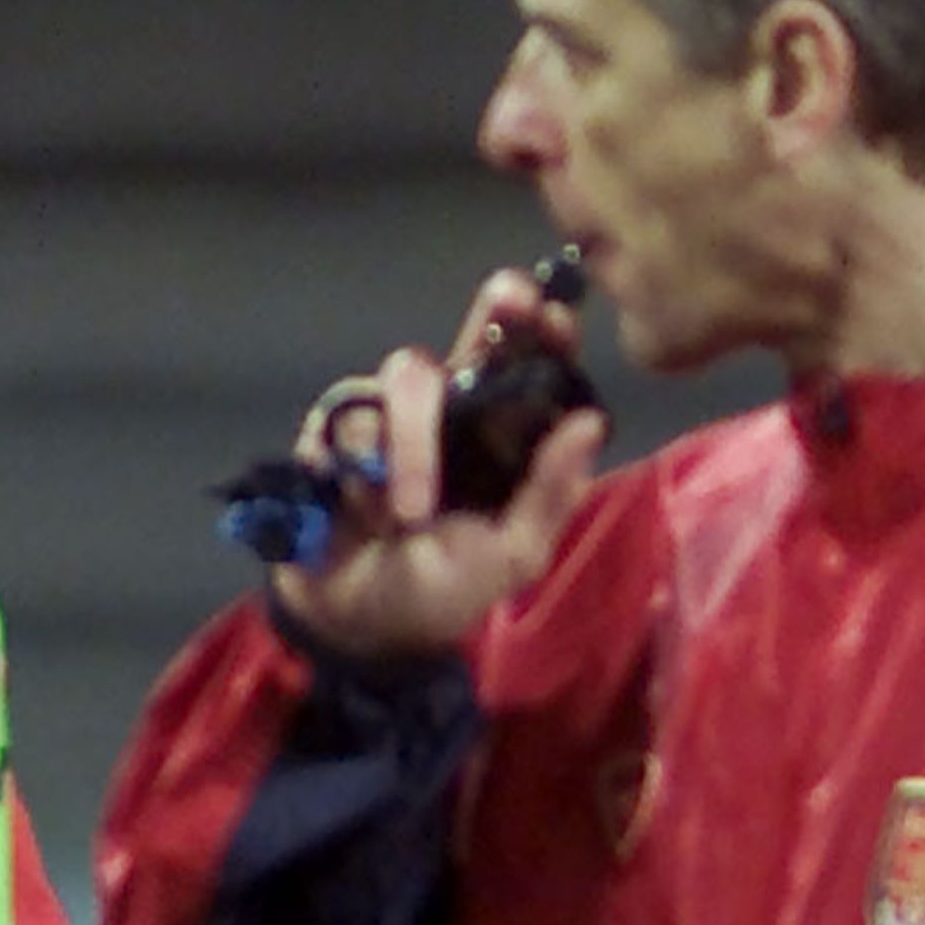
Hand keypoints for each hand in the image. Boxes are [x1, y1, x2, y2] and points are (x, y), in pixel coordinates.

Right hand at [270, 269, 607, 658]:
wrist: (355, 624)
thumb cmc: (442, 590)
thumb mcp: (511, 558)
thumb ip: (549, 493)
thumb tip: (591, 421)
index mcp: (503, 438)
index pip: (531, 369)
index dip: (545, 332)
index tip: (556, 316)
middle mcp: (453, 412)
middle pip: (472, 337)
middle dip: (493, 314)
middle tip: (510, 301)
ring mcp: (391, 413)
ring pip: (408, 378)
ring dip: (410, 448)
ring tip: (406, 517)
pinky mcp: (333, 426)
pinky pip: (346, 418)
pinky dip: (356, 471)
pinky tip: (357, 512)